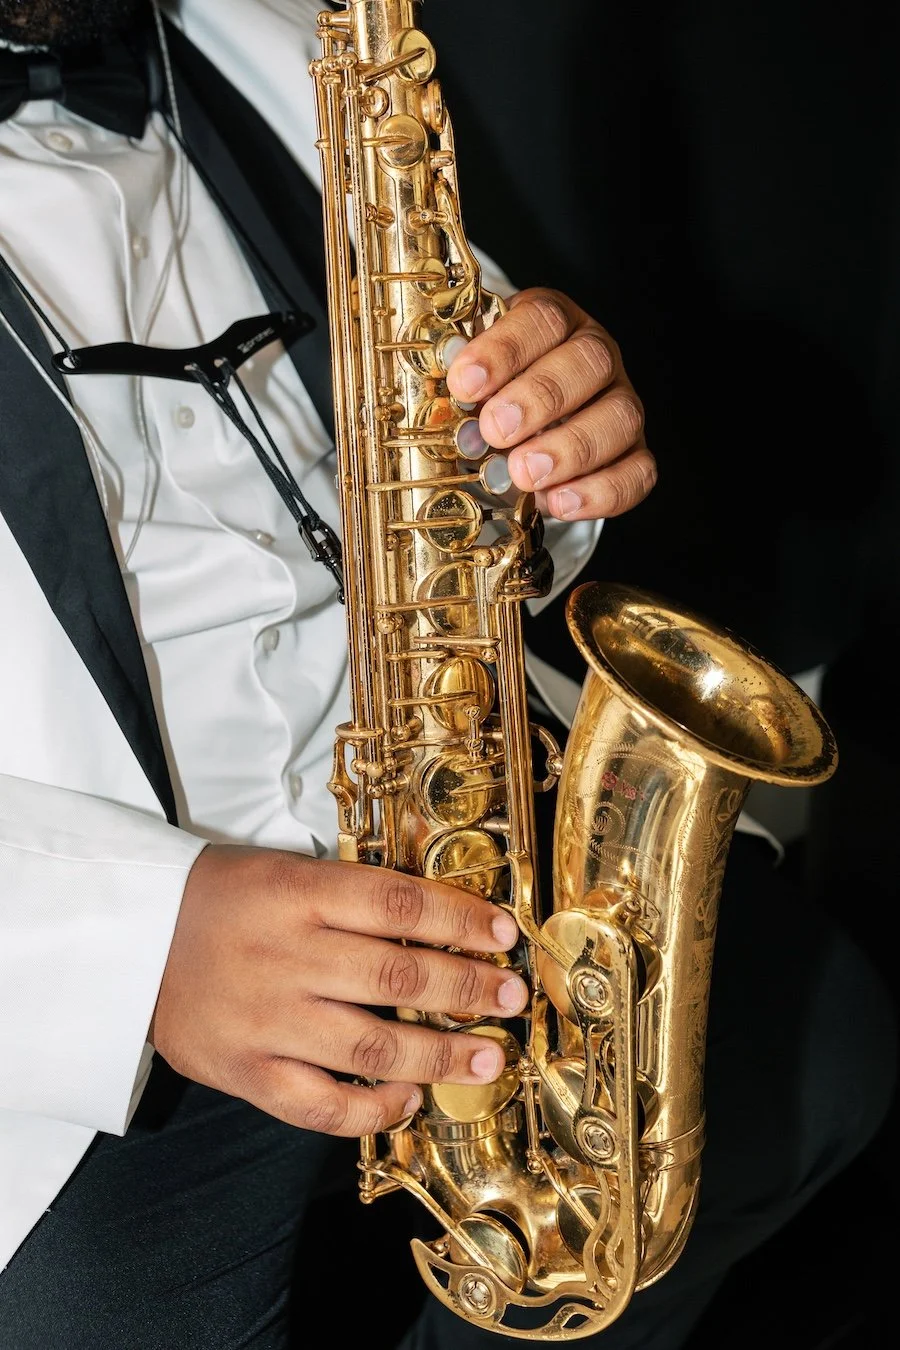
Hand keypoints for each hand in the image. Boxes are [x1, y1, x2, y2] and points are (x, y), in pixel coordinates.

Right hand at [149, 845, 527, 1135]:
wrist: (130, 940)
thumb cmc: (221, 900)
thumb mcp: (285, 871)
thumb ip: (353, 898)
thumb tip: (445, 925)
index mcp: (296, 893)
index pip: (398, 903)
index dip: (461, 919)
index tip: (506, 934)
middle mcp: (285, 954)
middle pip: (398, 977)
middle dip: (468, 989)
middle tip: (512, 997)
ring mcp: (265, 1019)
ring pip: (372, 1047)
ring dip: (441, 1055)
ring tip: (488, 1058)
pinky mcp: (244, 1072)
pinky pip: (320, 1106)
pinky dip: (372, 1109)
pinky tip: (408, 1098)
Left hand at [446, 287, 654, 520]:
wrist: (523, 428)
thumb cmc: (496, 394)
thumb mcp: (475, 378)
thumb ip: (463, 382)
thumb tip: (444, 394)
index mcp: (556, 323)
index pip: (542, 319)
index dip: (504, 350)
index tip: (465, 383)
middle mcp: (597, 357)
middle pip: (589, 363)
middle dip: (539, 399)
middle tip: (495, 431)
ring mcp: (621, 404)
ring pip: (620, 417)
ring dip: (571, 448)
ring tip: (525, 473)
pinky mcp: (634, 453)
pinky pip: (638, 472)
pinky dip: (600, 492)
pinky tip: (559, 503)